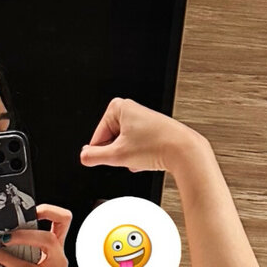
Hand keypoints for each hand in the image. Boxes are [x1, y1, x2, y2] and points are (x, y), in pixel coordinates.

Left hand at [0, 204, 71, 266]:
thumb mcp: (34, 256)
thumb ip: (25, 242)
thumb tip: (2, 226)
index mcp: (57, 247)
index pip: (64, 220)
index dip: (49, 211)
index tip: (32, 211)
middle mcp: (58, 262)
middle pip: (48, 240)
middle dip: (24, 235)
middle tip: (5, 237)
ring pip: (28, 266)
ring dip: (5, 257)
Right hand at [79, 97, 204, 173]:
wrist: (183, 151)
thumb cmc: (156, 146)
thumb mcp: (118, 155)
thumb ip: (94, 157)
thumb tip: (84, 157)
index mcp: (118, 107)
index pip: (96, 137)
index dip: (103, 153)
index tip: (114, 157)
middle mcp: (130, 109)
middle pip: (110, 140)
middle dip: (117, 153)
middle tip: (129, 157)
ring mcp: (141, 119)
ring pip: (124, 145)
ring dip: (129, 156)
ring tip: (141, 157)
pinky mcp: (151, 130)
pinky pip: (136, 147)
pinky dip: (139, 155)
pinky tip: (147, 158)